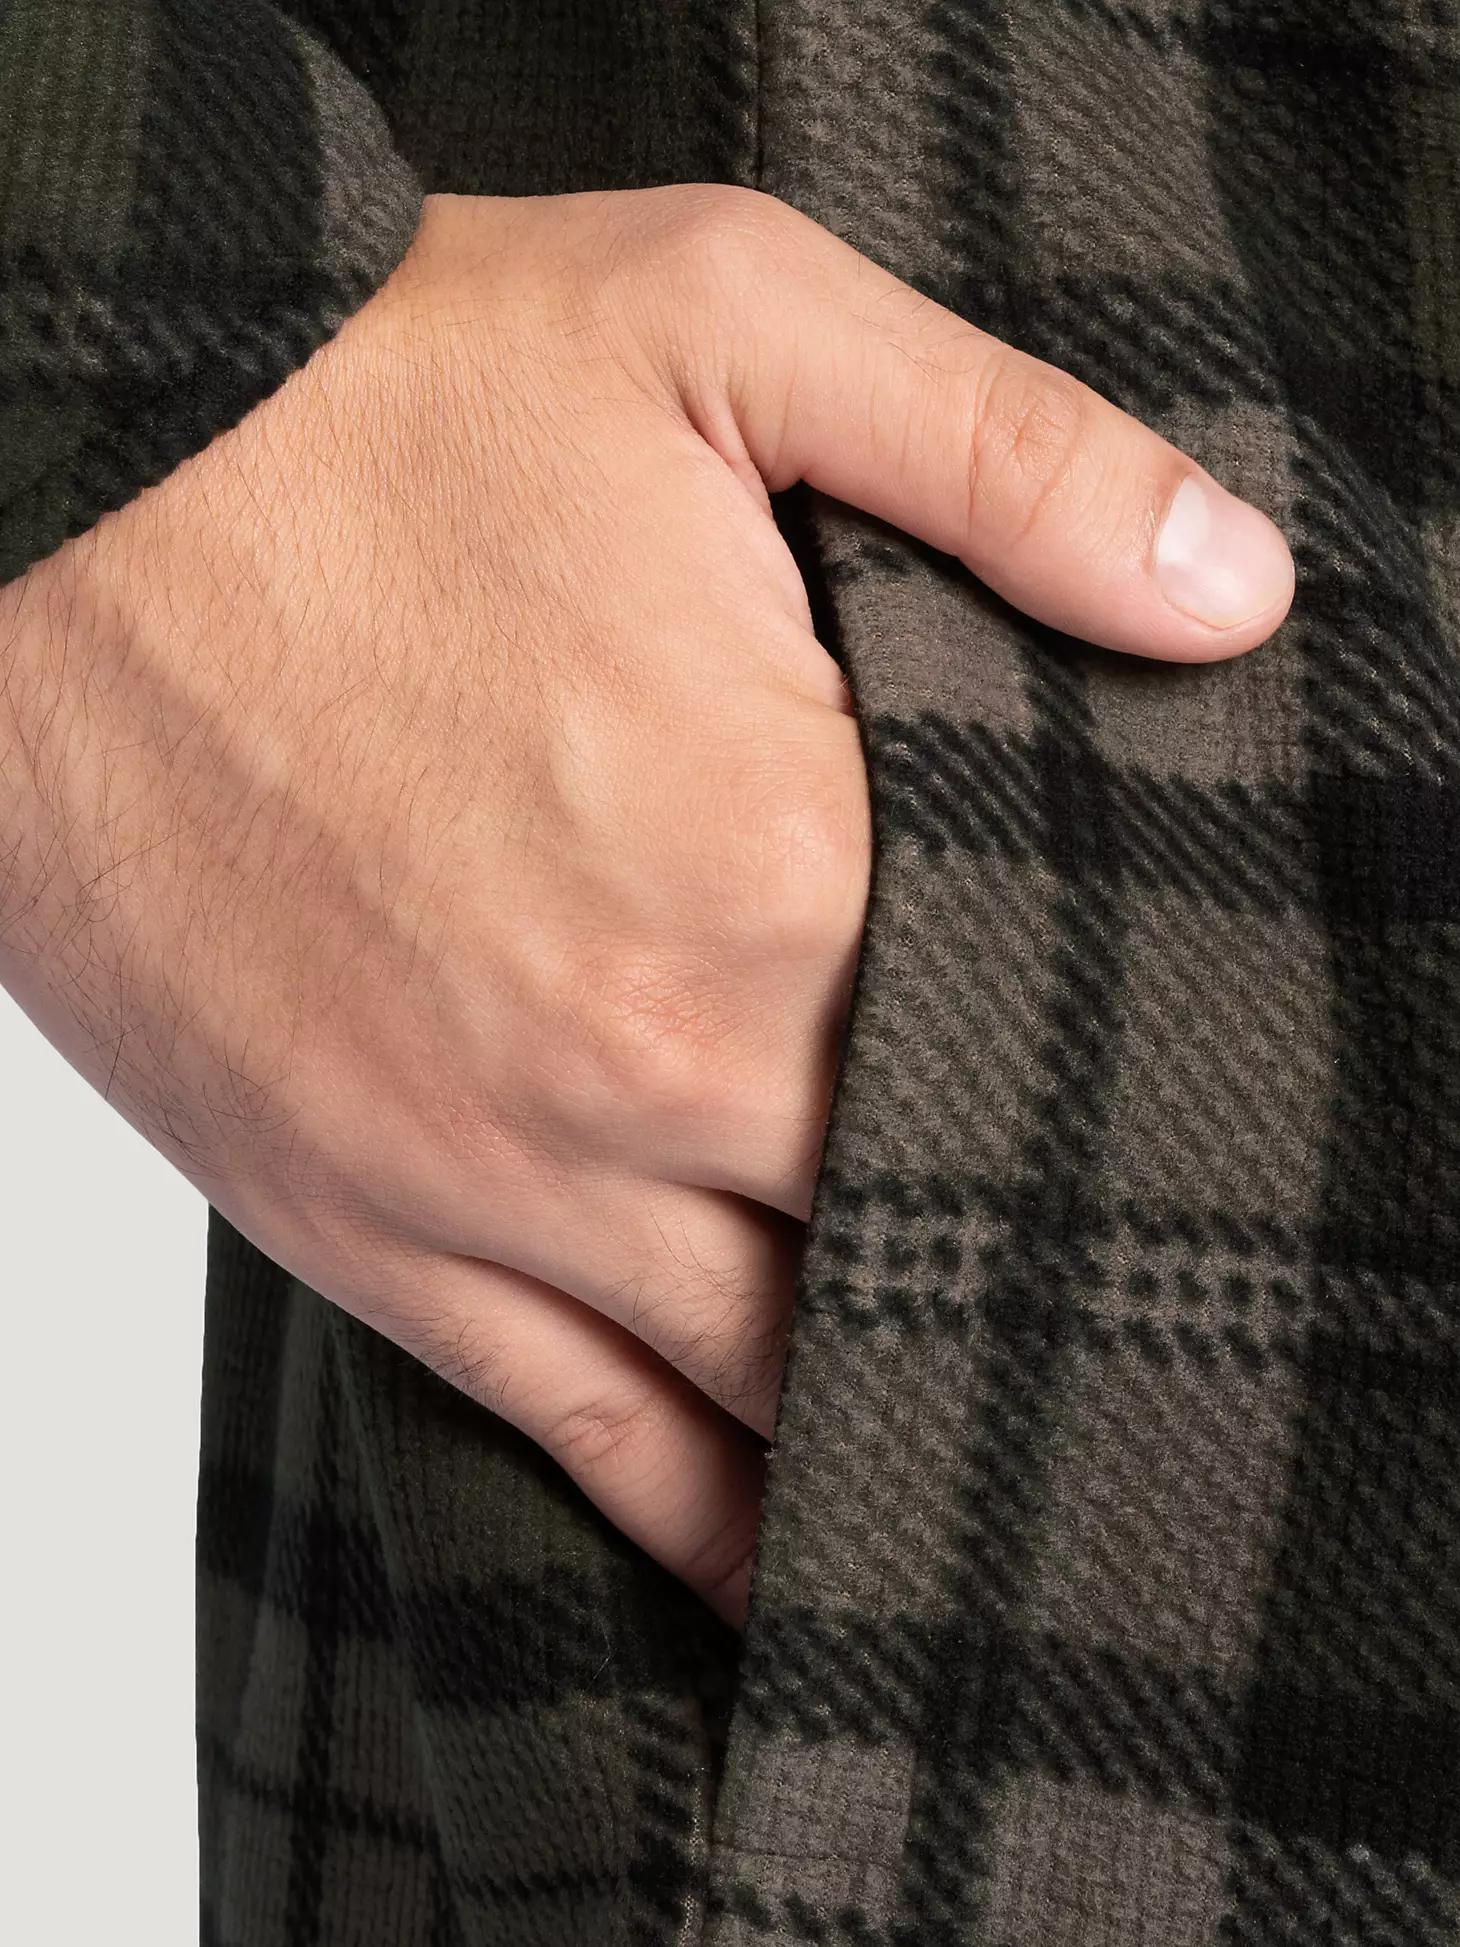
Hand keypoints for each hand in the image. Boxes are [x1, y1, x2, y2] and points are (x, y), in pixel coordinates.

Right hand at [0, 189, 1291, 1623]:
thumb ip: (1013, 462)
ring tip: (990, 1464)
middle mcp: (644, 1069)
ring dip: (884, 1432)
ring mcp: (489, 1175)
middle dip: (1012, 1277)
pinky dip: (703, 1518)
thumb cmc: (367, 395)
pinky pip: (582, 1438)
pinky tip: (781, 1562)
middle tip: (1103, 1300)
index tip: (1176, 1124)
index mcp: (776, 867)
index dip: (1120, 1110)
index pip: (1031, 1069)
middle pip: (912, 1254)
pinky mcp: (359, 1220)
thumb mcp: (728, 324)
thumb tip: (1230, 596)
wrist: (53, 476)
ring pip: (768, 1391)